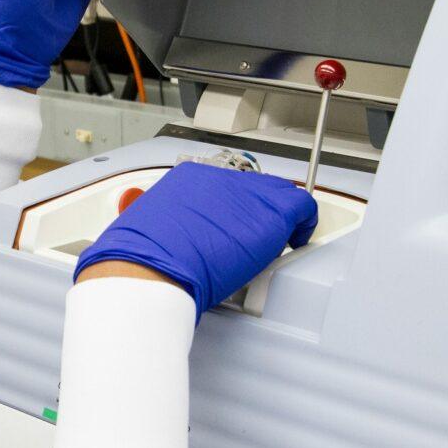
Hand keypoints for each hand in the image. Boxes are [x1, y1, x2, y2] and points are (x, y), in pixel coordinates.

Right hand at [73, 164, 318, 315]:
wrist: (149, 268)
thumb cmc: (142, 258)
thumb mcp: (150, 229)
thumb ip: (172, 227)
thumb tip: (178, 240)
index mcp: (188, 179)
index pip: (226, 189)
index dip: (236, 211)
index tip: (235, 227)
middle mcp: (220, 179)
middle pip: (255, 189)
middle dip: (257, 213)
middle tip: (254, 239)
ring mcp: (247, 194)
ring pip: (279, 196)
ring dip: (278, 221)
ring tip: (272, 246)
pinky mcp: (270, 214)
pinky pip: (302, 208)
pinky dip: (305, 223)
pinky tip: (297, 241)